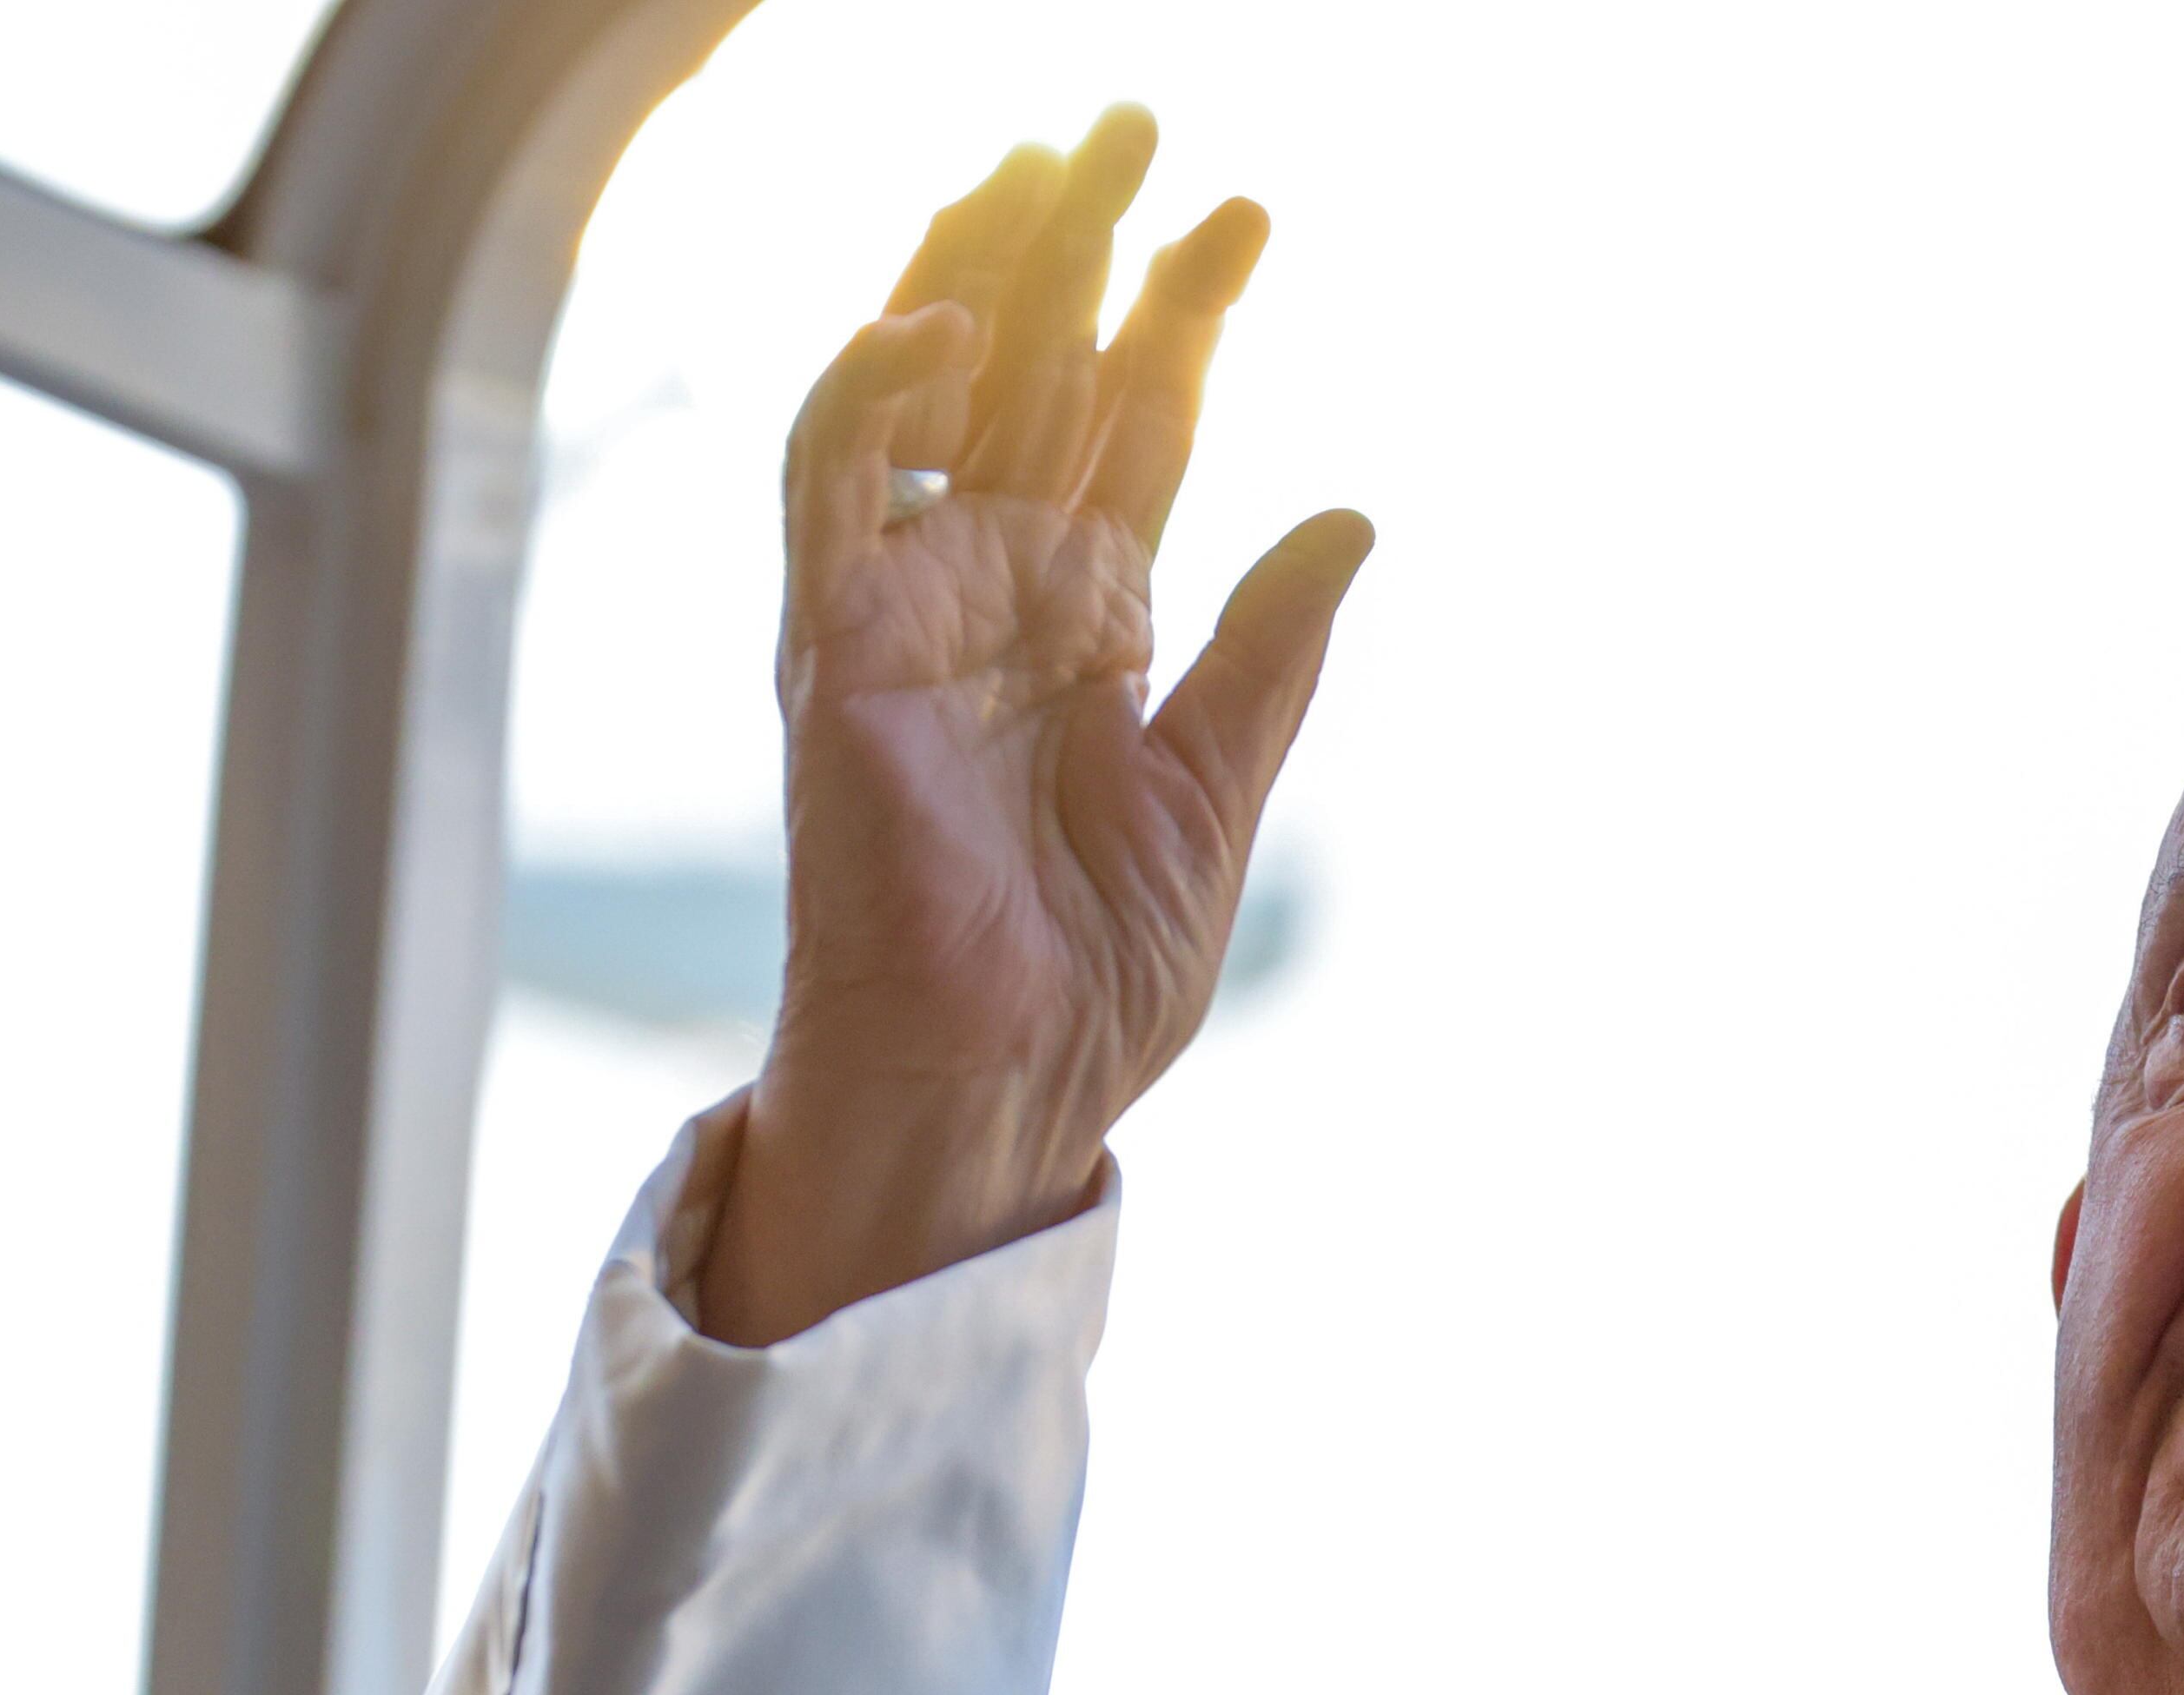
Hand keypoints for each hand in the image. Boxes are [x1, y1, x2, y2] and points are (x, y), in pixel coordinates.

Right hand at [697, 107, 1373, 1345]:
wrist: (999, 1086)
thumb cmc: (1090, 981)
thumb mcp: (1217, 797)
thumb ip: (1268, 655)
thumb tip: (1351, 513)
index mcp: (1089, 623)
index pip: (1138, 426)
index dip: (1184, 318)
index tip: (1247, 217)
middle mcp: (995, 590)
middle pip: (1041, 374)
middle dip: (1084, 246)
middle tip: (1134, 119)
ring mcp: (909, 606)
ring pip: (936, 389)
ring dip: (985, 266)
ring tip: (1051, 157)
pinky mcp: (833, 645)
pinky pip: (832, 482)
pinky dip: (877, 389)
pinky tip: (951, 318)